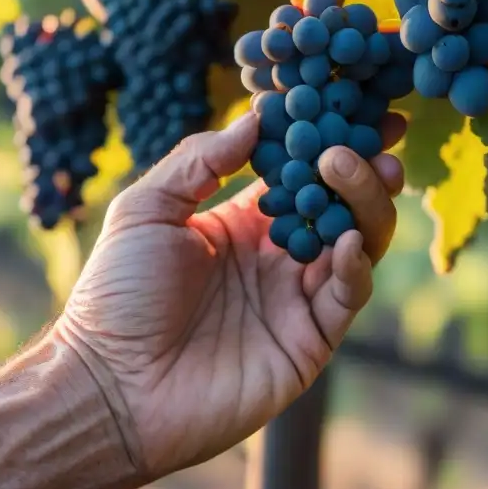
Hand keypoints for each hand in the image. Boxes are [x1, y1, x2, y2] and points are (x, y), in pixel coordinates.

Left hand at [54, 110, 405, 477]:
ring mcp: (295, 298)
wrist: (112, 387)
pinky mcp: (309, 340)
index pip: (297, 172)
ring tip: (352, 167)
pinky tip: (343, 234)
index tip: (349, 101)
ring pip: (356, 241)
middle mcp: (275, 257)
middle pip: (338, 203)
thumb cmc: (116, 296)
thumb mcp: (146, 210)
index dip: (322, 138)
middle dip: (361, 166)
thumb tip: (256, 117)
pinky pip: (346, 294)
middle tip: (375, 133)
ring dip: (363, 201)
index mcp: (240, 224)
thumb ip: (200, 160)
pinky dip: (354, 261)